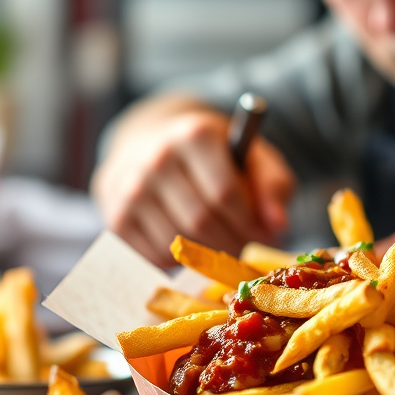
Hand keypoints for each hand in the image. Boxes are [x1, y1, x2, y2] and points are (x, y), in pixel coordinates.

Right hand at [91, 102, 296, 268]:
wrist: (154, 147)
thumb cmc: (216, 157)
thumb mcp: (253, 158)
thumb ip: (274, 186)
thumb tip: (278, 224)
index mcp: (194, 134)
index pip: (225, 193)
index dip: (249, 222)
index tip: (263, 232)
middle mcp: (156, 157)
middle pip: (201, 221)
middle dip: (231, 241)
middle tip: (245, 245)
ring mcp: (130, 187)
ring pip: (177, 243)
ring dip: (205, 255)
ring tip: (220, 243)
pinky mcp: (116, 216)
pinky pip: (154, 255)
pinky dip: (177, 259)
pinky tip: (188, 241)